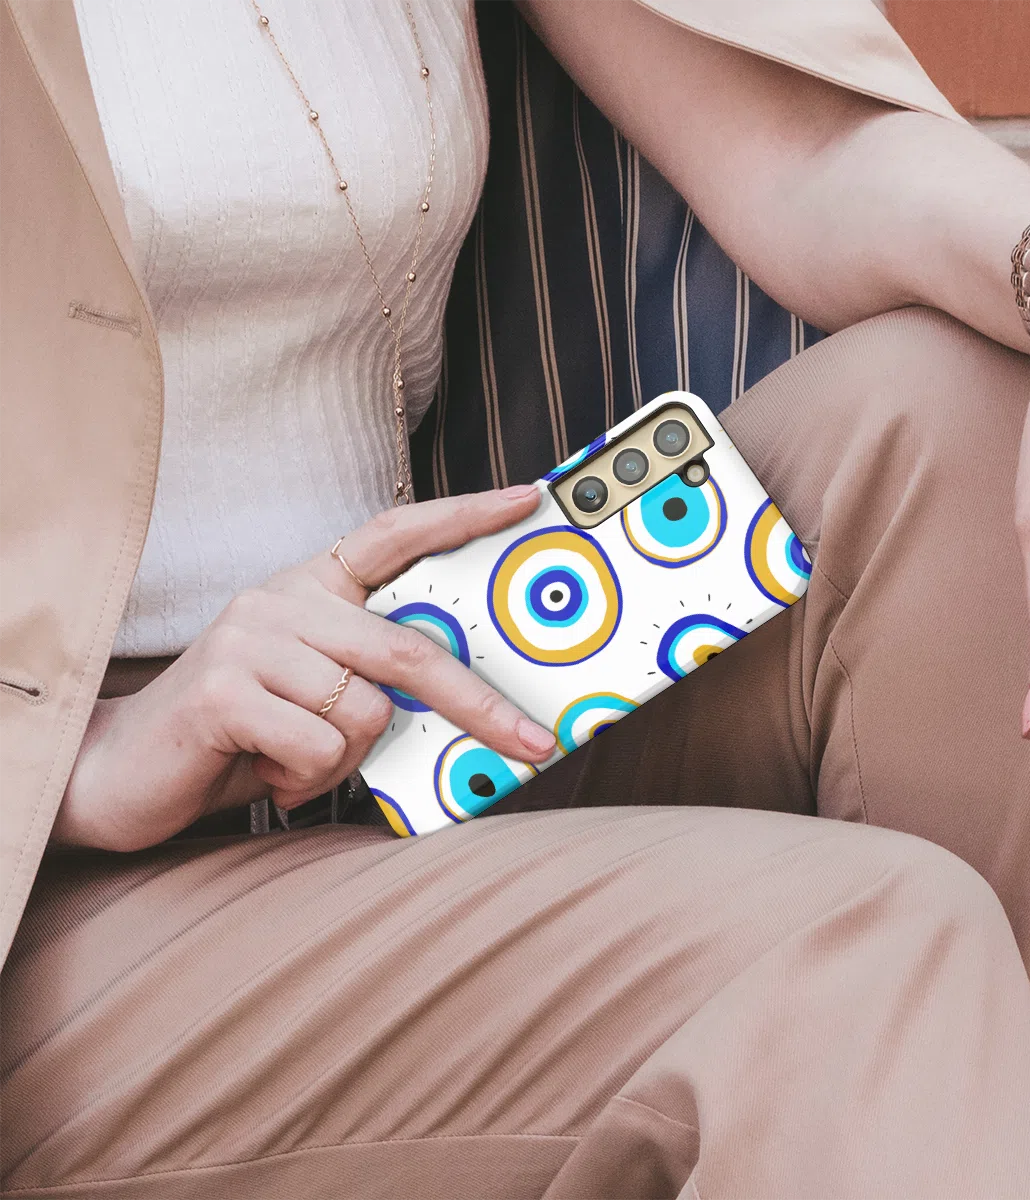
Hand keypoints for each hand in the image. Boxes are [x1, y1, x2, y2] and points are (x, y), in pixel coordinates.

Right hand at [55, 485, 557, 851]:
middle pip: (408, 648)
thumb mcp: (318, 697)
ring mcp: (249, 639)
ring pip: (365, 710)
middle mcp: (281, 600)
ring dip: (346, 761)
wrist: (120, 772)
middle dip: (480, 705)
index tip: (528, 499)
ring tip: (296, 762)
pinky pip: (319, 745)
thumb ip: (375, 682)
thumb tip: (469, 708)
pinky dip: (308, 779)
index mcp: (311, 589)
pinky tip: (265, 770)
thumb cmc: (241, 735)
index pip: (393, 534)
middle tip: (532, 743)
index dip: (462, 515)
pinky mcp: (224, 689)